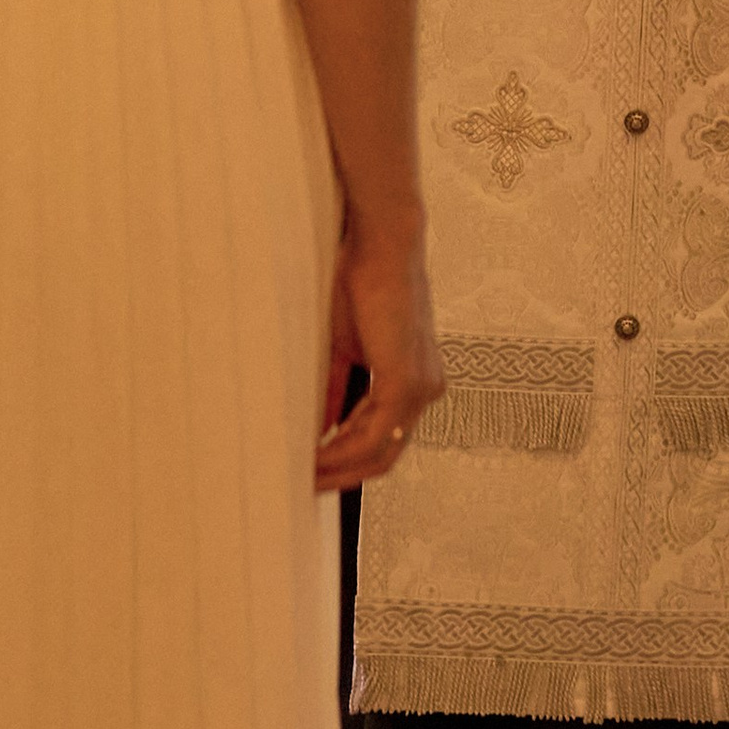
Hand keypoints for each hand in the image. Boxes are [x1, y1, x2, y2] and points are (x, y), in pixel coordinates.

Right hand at [317, 204, 443, 492]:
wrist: (380, 244)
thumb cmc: (362, 285)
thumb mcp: (345, 350)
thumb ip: (339, 392)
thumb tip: (321, 431)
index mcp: (417, 381)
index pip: (385, 439)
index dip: (350, 462)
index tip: (314, 471)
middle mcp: (427, 390)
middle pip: (385, 457)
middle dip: (343, 475)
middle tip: (304, 485)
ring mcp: (421, 388)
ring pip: (379, 452)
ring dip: (337, 467)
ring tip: (301, 474)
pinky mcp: (406, 381)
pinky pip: (373, 434)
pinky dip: (342, 450)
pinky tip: (314, 456)